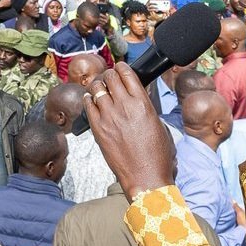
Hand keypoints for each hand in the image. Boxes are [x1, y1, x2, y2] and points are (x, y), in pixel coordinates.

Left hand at [86, 62, 175, 198]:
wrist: (146, 177)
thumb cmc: (157, 155)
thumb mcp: (158, 124)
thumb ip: (145, 107)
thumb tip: (135, 98)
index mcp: (143, 103)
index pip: (127, 74)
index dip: (121, 67)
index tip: (119, 68)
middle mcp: (124, 106)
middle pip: (110, 77)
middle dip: (109, 75)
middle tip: (109, 78)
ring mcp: (109, 117)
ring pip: (96, 88)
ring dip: (98, 85)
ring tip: (100, 89)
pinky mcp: (98, 129)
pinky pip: (87, 104)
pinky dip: (88, 99)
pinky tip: (91, 101)